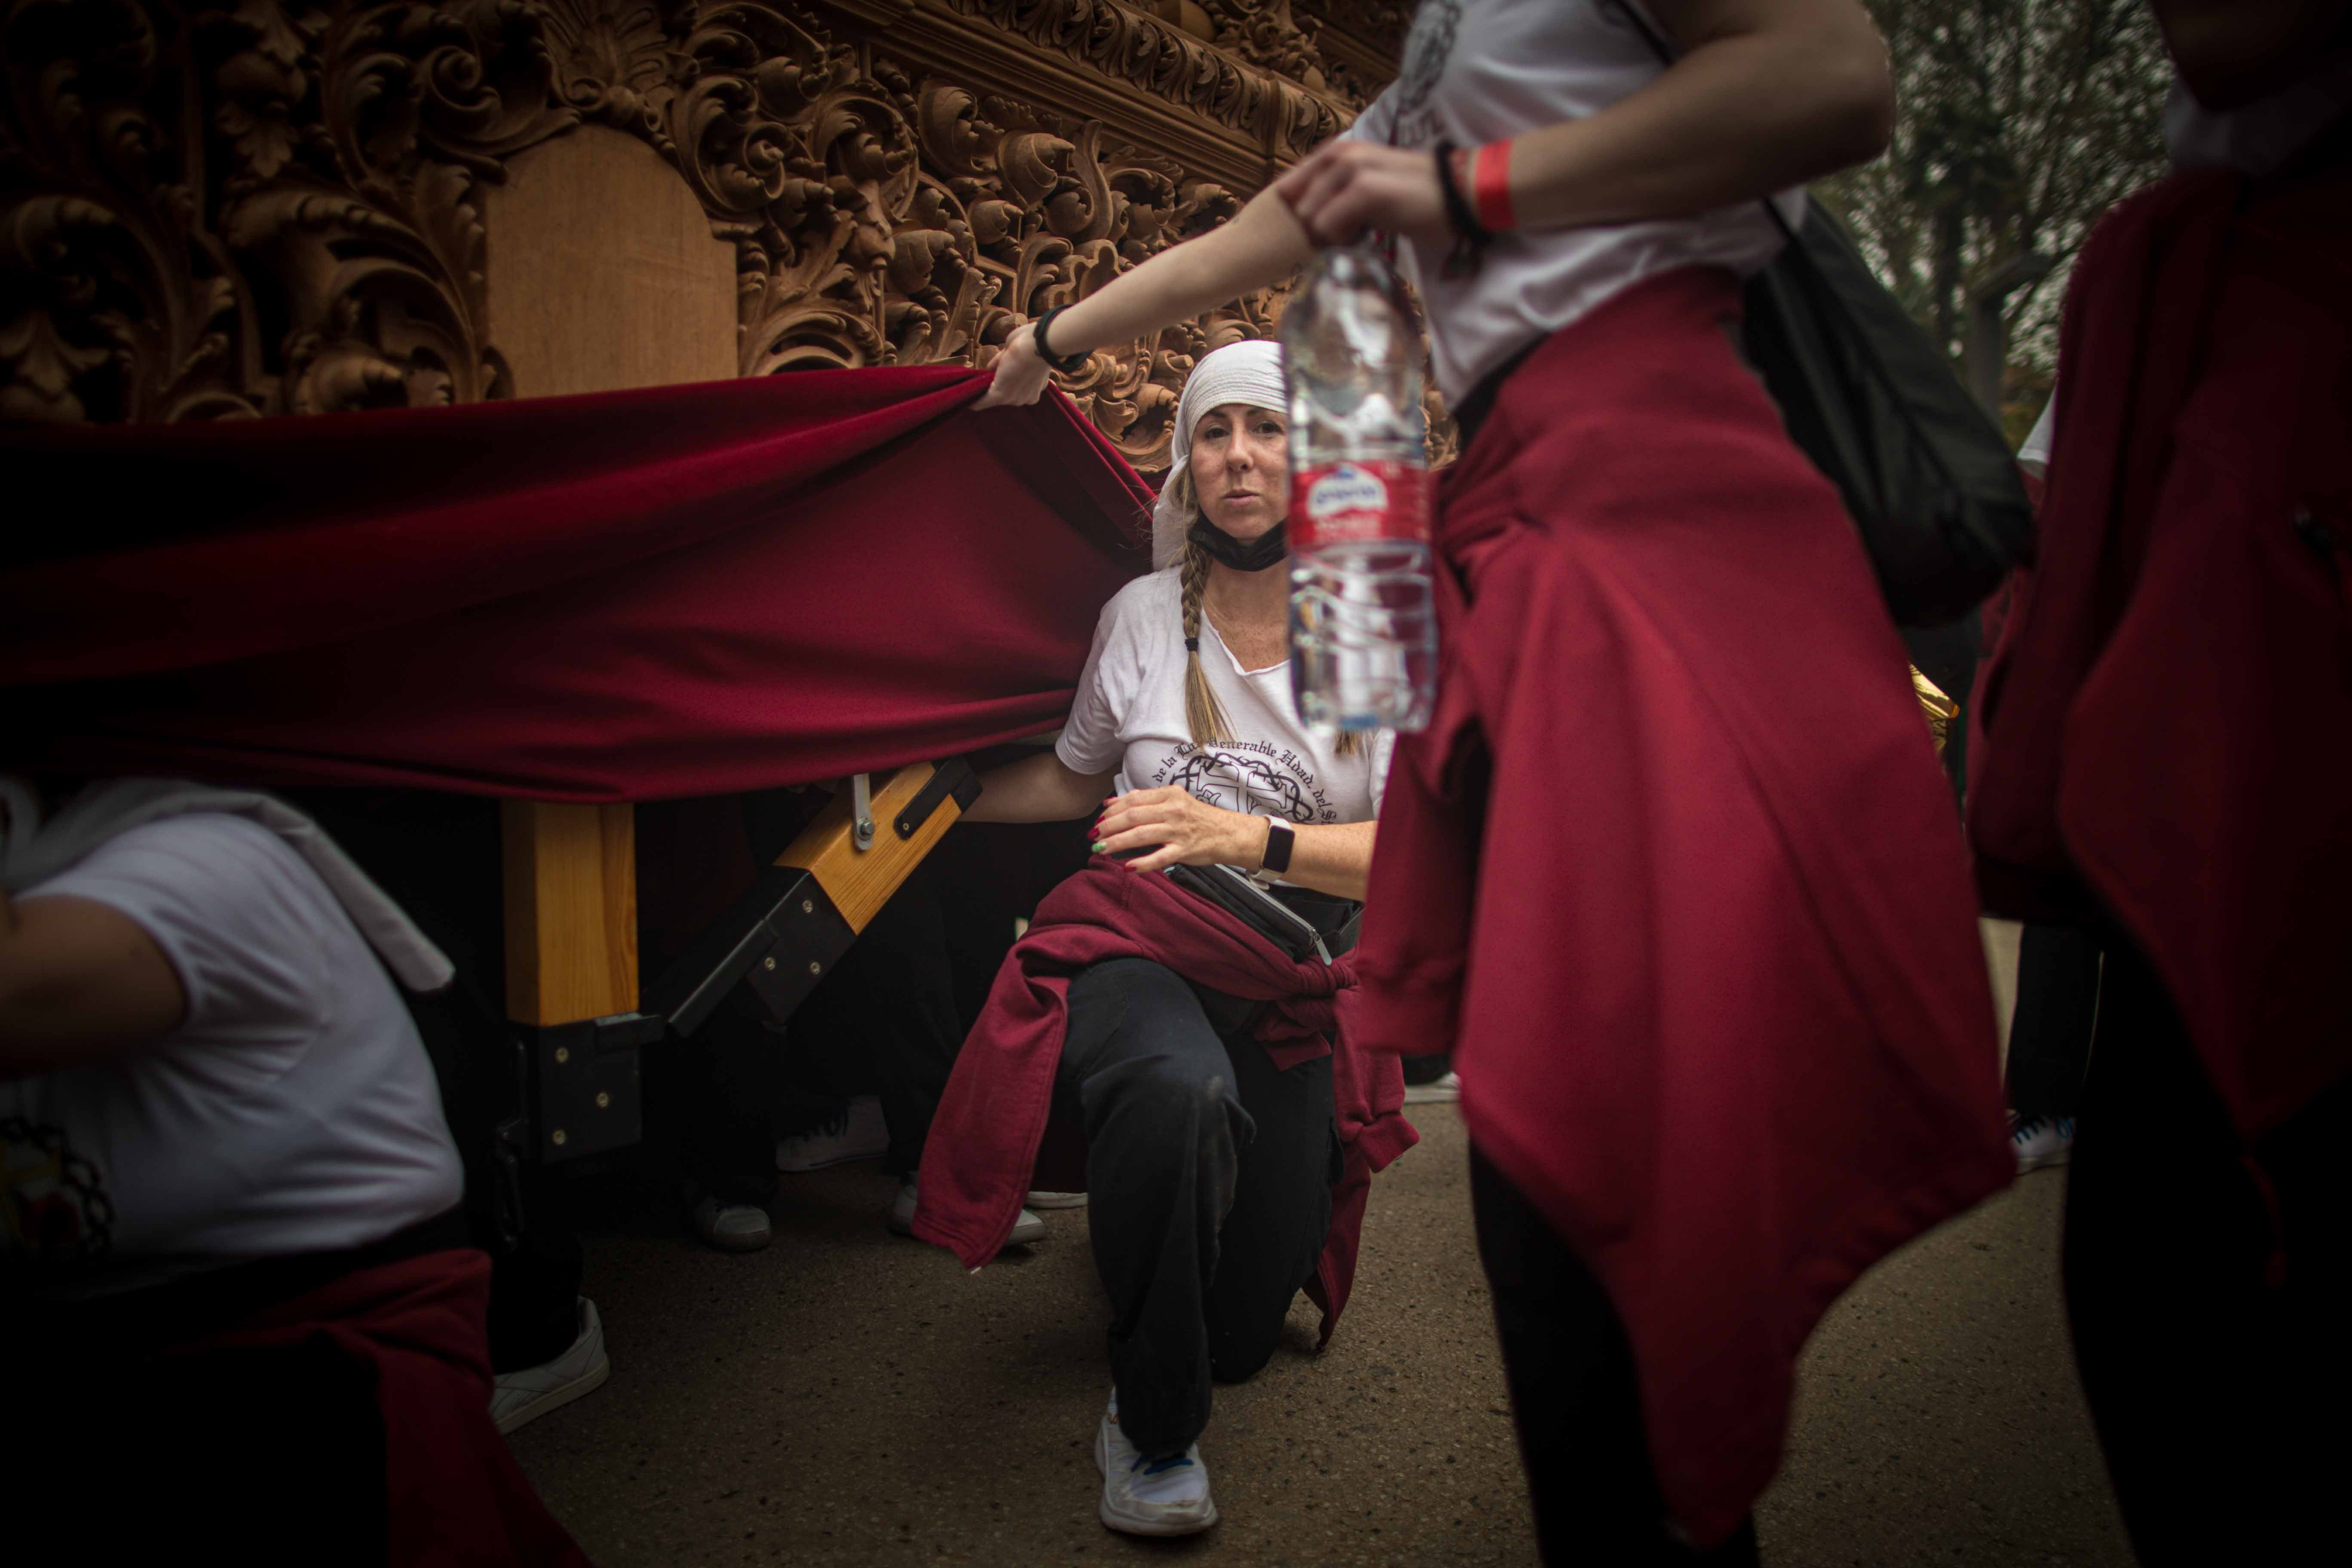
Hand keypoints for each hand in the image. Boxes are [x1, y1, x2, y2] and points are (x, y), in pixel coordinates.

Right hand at [975, 321, 1056, 408]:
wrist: (1039, 345)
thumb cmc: (1033, 341)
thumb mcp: (1016, 350)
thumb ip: (1004, 360)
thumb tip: (991, 367)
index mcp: (1035, 386)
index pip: (1016, 388)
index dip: (1007, 383)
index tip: (997, 382)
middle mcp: (1027, 397)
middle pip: (1007, 395)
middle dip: (997, 387)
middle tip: (983, 381)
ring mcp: (1014, 398)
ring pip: (995, 398)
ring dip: (984, 393)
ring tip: (972, 389)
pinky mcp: (1001, 395)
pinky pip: (984, 401)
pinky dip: (975, 401)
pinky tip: (967, 401)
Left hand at [1092, 787, 1265, 874]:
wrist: (1230, 833)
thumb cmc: (1198, 818)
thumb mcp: (1173, 802)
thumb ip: (1144, 801)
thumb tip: (1111, 803)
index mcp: (1169, 795)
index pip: (1133, 799)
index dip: (1112, 810)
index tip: (1098, 821)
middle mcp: (1173, 810)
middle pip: (1133, 816)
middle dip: (1109, 827)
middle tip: (1093, 837)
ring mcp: (1179, 830)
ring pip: (1141, 835)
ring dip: (1117, 843)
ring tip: (1101, 850)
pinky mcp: (1185, 850)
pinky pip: (1159, 857)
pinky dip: (1142, 863)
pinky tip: (1127, 867)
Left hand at [1272, 140, 1450, 248]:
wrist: (1458, 194)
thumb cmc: (1414, 196)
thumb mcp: (1368, 185)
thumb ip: (1336, 192)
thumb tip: (1307, 219)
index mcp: (1338, 152)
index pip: (1290, 185)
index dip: (1300, 214)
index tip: (1321, 230)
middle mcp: (1340, 155)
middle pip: (1297, 206)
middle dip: (1314, 227)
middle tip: (1348, 233)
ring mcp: (1351, 170)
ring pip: (1309, 218)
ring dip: (1329, 235)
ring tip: (1360, 232)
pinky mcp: (1364, 190)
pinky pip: (1326, 226)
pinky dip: (1341, 239)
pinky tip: (1365, 236)